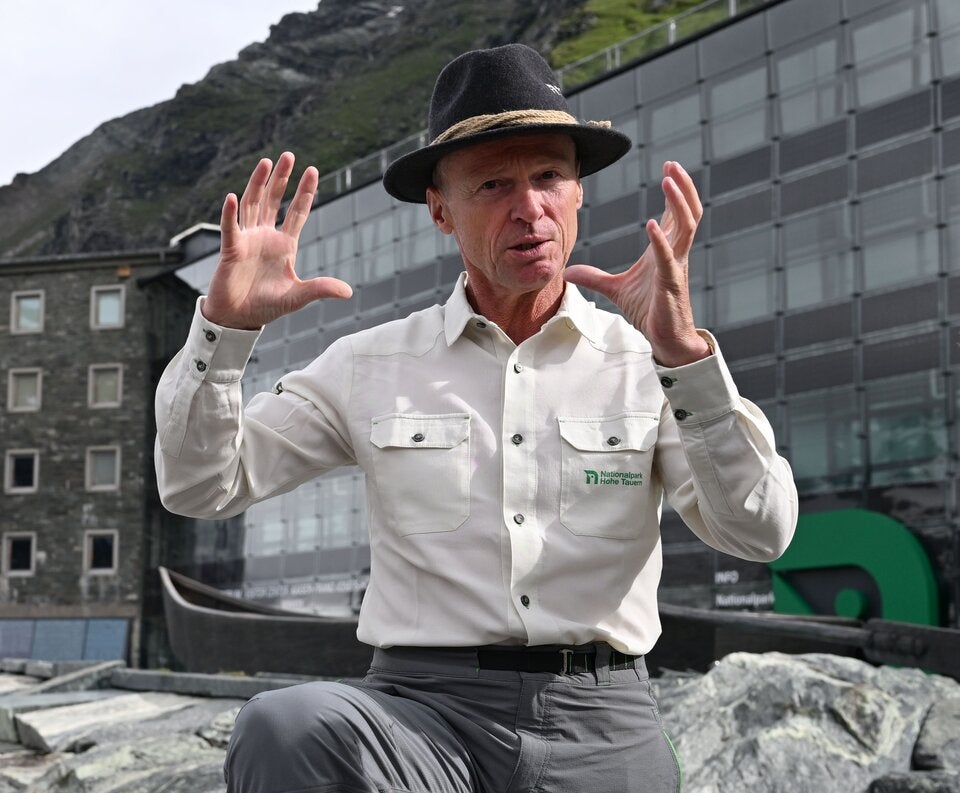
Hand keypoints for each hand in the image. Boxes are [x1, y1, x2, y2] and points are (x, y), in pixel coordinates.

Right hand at [202, 152, 352, 329]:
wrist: (239, 318)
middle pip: (274, 200)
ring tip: (267, 162)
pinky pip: (230, 227)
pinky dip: (230, 213)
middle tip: (289, 155)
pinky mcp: (231, 249)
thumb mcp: (298, 297)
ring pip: (252, 204)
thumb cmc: (267, 306)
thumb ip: (321, 289)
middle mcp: (266, 236)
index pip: (297, 212)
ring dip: (258, 183)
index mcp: (284, 244)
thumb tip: (349, 292)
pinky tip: (233, 197)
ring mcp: (248, 240)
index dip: (304, 192)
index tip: (312, 170)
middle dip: (282, 178)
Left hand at [564, 161, 709, 366]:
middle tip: (673, 164)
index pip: (676, 213)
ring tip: (668, 181)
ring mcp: (676, 266)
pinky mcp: (671, 283)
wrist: (664, 338)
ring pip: (686, 227)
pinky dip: (661, 240)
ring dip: (678, 202)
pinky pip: (668, 257)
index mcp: (666, 249)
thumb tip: (568, 271)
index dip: (675, 190)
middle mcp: (675, 253)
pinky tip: (652, 224)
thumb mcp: (615, 289)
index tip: (668, 167)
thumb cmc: (648, 310)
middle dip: (683, 187)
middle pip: (688, 212)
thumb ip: (594, 277)